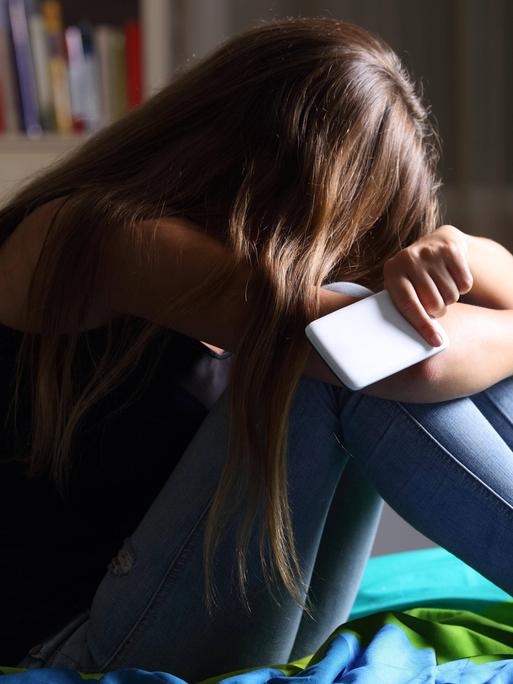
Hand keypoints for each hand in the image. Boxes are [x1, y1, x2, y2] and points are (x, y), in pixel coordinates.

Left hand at [383, 225, 473, 345]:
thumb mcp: (403, 288)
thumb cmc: (415, 276)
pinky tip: (452, 277)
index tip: (437, 342)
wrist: (436, 242)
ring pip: (451, 295)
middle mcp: (408, 259)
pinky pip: (464, 284)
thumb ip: (406, 310)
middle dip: (437, 310)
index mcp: (392, 272)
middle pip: (433, 303)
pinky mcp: (450, 249)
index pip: (408, 305)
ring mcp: (430, 252)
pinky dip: (462, 287)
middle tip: (434, 303)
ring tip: (440, 287)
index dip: (422, 326)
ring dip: (449, 299)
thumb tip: (425, 343)